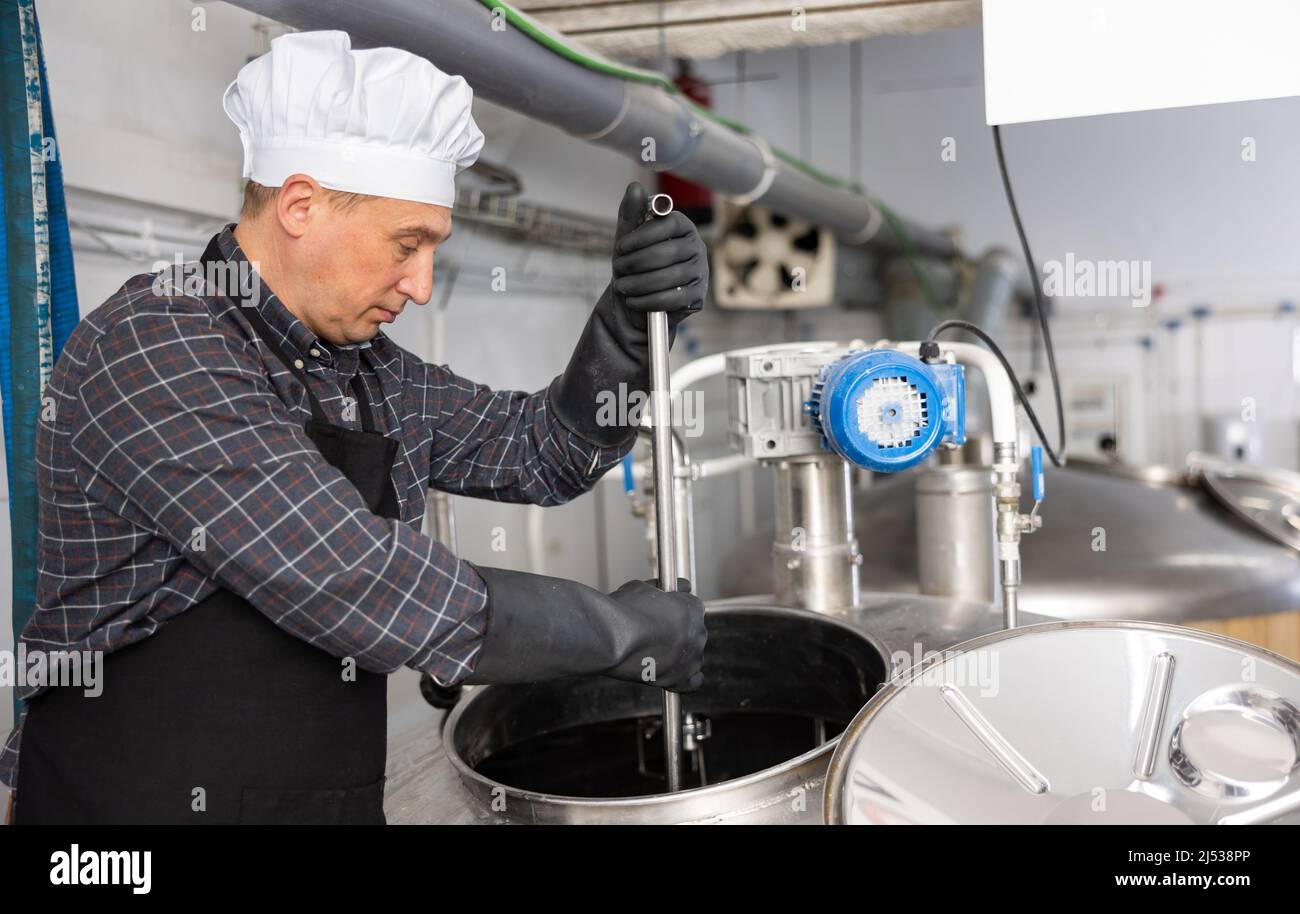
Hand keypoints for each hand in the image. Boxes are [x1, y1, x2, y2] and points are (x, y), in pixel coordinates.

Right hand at [603, 577, 706, 691]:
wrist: (609, 637)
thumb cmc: (623, 611)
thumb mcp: (645, 588)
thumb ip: (665, 591)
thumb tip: (677, 588)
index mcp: (693, 608)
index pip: (692, 607)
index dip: (676, 609)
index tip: (665, 612)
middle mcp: (697, 633)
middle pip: (693, 631)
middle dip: (678, 631)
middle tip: (657, 632)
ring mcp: (690, 658)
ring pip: (692, 655)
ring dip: (679, 653)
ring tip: (656, 651)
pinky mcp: (679, 679)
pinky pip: (692, 682)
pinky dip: (687, 678)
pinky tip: (676, 672)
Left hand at [610, 182, 707, 331]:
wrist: (639, 301)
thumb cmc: (635, 266)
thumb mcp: (629, 240)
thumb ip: (631, 214)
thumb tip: (634, 187)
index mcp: (683, 227)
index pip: (668, 224)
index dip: (641, 236)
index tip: (620, 247)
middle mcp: (697, 247)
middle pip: (667, 253)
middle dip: (636, 262)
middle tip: (618, 268)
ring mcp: (700, 273)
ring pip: (669, 277)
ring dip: (639, 283)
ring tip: (622, 286)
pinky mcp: (697, 297)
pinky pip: (673, 299)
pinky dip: (648, 301)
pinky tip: (633, 300)